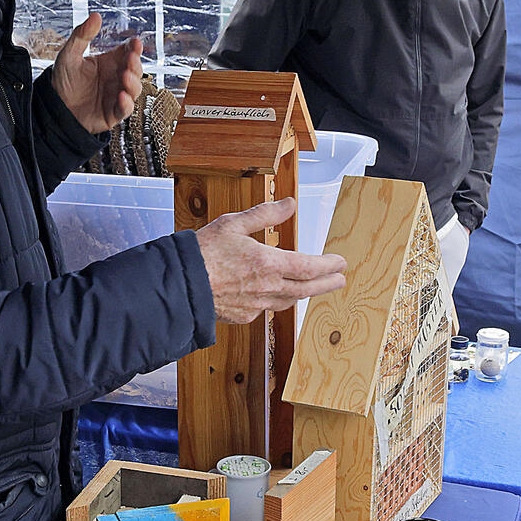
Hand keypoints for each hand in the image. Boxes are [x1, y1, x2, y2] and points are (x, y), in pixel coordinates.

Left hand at [52, 12, 143, 133]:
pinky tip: (122, 96)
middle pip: (135, 70)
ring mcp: (117, 96)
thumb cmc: (63, 81)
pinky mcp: (113, 113)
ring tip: (125, 76)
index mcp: (109, 63)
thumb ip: (82, 35)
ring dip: (133, 82)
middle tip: (130, 58)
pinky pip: (125, 109)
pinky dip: (127, 104)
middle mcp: (116, 79)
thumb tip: (96, 16)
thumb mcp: (69, 54)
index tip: (135, 43)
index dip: (134, 48)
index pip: (128, 53)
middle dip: (135, 64)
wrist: (53, 108)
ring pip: (135, 89)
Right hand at [196, 198, 346, 323]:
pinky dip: (277, 300)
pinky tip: (276, 294)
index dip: (329, 266)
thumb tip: (290, 204)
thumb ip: (266, 214)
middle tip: (341, 279)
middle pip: (307, 289)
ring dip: (305, 293)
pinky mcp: (243, 316)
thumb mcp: (234, 223)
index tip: (341, 262)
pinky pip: (267, 308)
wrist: (179, 285)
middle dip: (327, 284)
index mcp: (268, 264)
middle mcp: (267, 288)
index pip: (310, 267)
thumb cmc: (203, 252)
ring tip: (314, 286)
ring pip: (288, 301)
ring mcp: (256, 305)